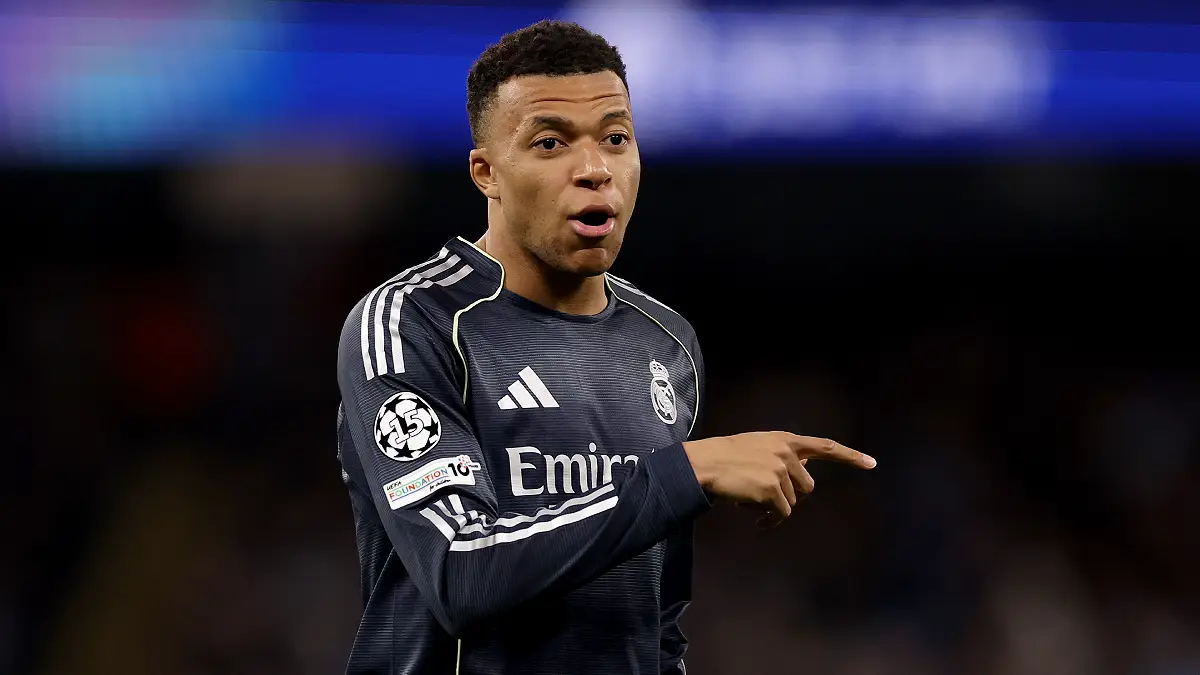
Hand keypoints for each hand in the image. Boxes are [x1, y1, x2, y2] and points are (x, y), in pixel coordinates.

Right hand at [682, 432, 874, 526]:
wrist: (703, 464)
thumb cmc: (726, 458)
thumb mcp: (758, 447)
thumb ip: (784, 456)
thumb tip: (807, 472)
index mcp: (785, 440)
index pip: (825, 446)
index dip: (850, 456)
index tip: (872, 463)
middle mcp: (787, 453)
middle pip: (806, 487)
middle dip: (790, 496)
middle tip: (764, 497)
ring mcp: (781, 471)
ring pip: (792, 502)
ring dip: (774, 507)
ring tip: (749, 500)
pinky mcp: (772, 490)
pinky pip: (780, 514)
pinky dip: (769, 520)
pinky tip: (754, 518)